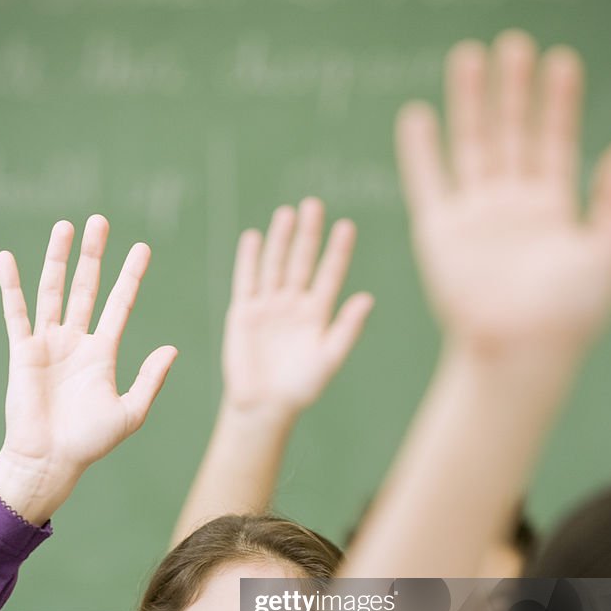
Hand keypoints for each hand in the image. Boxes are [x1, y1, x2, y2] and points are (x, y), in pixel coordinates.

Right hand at [0, 215, 176, 521]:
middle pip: (86, 287)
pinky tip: (8, 258)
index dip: (131, 277)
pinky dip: (11, 285)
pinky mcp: (23, 352)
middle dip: (94, 255)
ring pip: (54, 291)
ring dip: (58, 259)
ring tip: (66, 226)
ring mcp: (48, 344)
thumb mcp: (130, 412)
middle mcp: (76, 342)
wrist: (50, 461)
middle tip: (100, 221)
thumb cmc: (89, 442)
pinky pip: (16, 312)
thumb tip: (172, 348)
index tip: (142, 248)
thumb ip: (150, 379)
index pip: (119, 304)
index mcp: (102, 353)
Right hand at [222, 198, 372, 415]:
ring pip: (275, 265)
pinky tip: (254, 237)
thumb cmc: (301, 387)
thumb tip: (367, 299)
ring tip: (287, 213)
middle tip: (314, 204)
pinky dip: (250, 259)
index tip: (347, 226)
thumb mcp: (329, 358)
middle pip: (302, 261)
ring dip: (280, 240)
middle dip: (308, 234)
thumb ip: (347, 329)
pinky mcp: (243, 312)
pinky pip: (246, 280)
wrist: (264, 406)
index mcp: (318, 313)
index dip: (338, 251)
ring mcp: (268, 306)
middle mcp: (294, 304)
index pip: (330, 274)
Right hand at [396, 30, 610, 352]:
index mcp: (553, 209)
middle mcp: (512, 206)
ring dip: (470, 103)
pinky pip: (427, 182)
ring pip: (471, 146)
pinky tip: (417, 114)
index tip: (561, 60)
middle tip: (514, 44)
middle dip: (513, 90)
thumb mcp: (610, 251)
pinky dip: (420, 150)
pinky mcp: (440, 232)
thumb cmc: (570, 312)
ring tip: (469, 56)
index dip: (559, 103)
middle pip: (512, 134)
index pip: (555, 142)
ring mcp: (474, 216)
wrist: (520, 348)